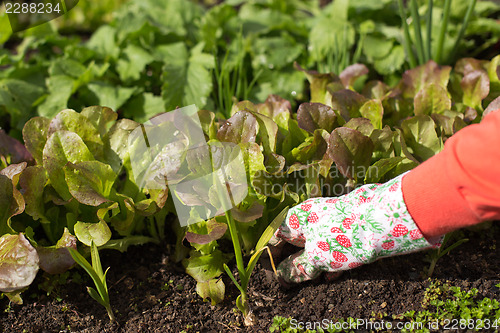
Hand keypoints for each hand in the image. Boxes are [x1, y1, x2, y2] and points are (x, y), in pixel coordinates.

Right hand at [272, 173, 439, 283]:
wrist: (384, 222)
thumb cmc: (342, 237)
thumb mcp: (317, 258)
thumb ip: (298, 269)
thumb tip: (282, 277)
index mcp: (298, 217)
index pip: (276, 236)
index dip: (271, 256)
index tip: (273, 274)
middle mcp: (312, 216)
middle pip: (295, 240)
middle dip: (293, 262)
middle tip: (293, 281)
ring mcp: (330, 221)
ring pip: (315, 244)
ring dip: (312, 264)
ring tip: (314, 281)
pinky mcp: (347, 228)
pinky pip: (332, 245)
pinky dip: (330, 260)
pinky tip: (334, 275)